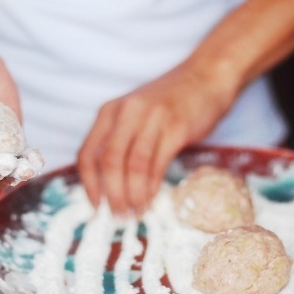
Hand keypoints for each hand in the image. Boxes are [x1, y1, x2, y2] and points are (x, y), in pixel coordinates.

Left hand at [78, 60, 237, 215]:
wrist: (206, 77)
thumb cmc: (169, 101)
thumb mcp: (135, 114)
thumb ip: (120, 141)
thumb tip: (111, 184)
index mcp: (110, 112)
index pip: (87, 153)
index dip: (89, 184)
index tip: (95, 205)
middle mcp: (126, 113)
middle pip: (109, 162)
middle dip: (112, 195)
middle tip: (118, 216)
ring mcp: (151, 118)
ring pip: (133, 166)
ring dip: (132, 196)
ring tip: (134, 213)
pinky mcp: (175, 127)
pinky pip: (157, 164)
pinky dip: (151, 187)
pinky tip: (150, 199)